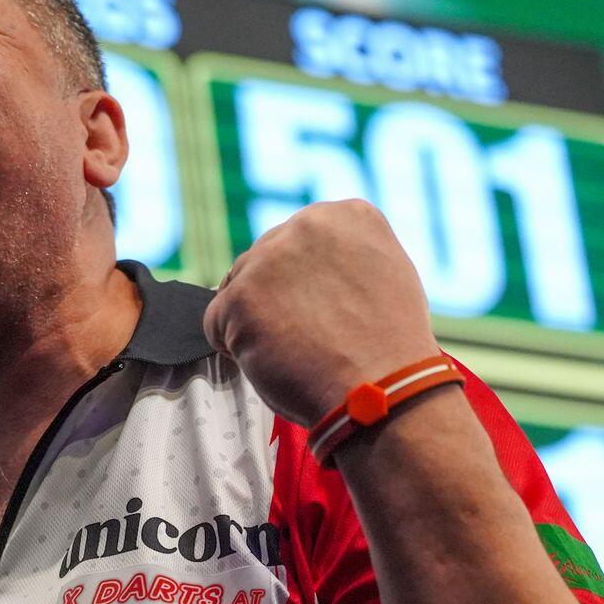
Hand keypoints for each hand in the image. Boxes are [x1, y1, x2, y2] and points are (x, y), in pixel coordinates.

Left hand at [202, 199, 444, 426]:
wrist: (384, 389)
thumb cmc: (388, 348)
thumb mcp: (386, 274)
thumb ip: (343, 255)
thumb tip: (309, 264)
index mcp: (346, 215)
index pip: (297, 242)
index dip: (303, 284)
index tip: (324, 309)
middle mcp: (305, 225)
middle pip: (262, 262)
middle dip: (275, 300)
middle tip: (308, 335)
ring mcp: (269, 260)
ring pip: (238, 291)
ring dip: (256, 322)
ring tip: (299, 349)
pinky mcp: (240, 298)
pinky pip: (215, 323)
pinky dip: (236, 349)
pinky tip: (274, 360)